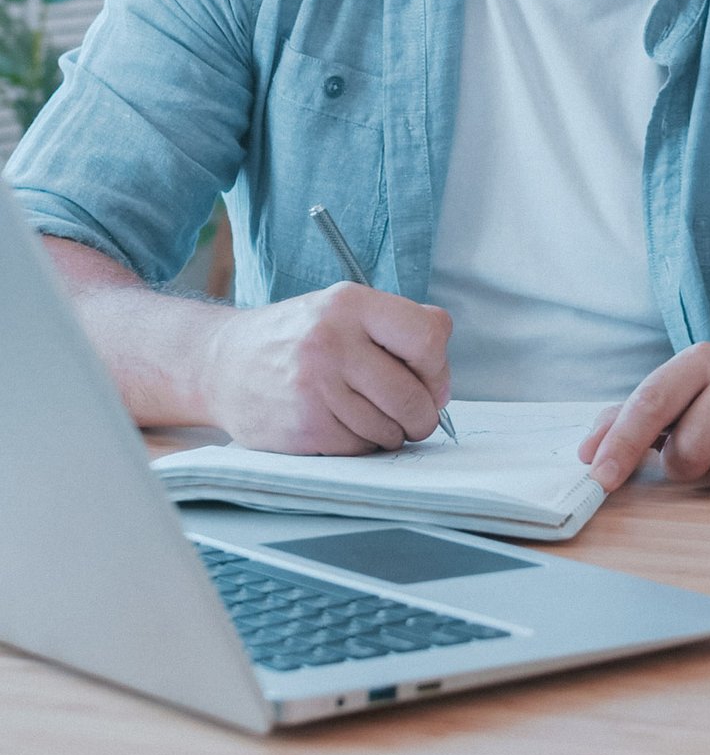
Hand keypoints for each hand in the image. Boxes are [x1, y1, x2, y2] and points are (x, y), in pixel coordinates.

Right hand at [202, 282, 451, 454]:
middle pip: (412, 395)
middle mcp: (331, 342)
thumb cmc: (297, 337)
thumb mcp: (346, 309)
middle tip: (414, 414)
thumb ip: (402, 327)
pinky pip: (359, 449)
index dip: (438, 368)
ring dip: (392, 432)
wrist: (222, 364)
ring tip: (371, 415)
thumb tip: (442, 381)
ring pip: (389, 429)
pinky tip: (344, 426)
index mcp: (350, 304)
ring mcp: (314, 387)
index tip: (431, 379)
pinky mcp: (302, 427)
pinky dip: (362, 446)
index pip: (427, 338)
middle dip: (422, 413)